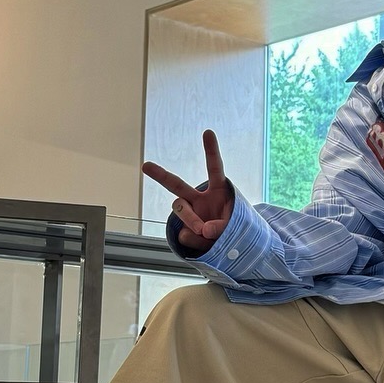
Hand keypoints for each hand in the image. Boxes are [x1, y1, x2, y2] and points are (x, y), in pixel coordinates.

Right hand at [142, 130, 233, 251]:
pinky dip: (197, 241)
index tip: (208, 132)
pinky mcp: (186, 231)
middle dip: (160, 174)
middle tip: (146, 166)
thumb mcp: (237, 225)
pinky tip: (206, 243)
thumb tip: (203, 229)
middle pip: (177, 184)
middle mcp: (200, 199)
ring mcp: (191, 215)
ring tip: (206, 232)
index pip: (214, 168)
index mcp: (219, 191)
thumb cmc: (237, 230)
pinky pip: (186, 234)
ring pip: (180, 210)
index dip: (211, 151)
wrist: (231, 250)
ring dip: (191, 220)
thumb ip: (223, 226)